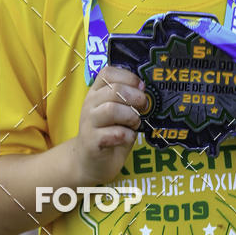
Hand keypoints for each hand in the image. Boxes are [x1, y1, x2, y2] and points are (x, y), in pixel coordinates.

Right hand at [72, 65, 147, 184]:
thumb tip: (147, 93)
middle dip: (135, 97)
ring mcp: (89, 123)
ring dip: (131, 116)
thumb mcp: (119, 112)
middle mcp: (90, 104)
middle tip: (144, 106)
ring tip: (135, 123)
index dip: (128, 77)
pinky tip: (128, 137)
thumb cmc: (110, 133)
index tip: (141, 87)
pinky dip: (127, 135)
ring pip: (111, 109)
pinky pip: (114, 134)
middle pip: (114, 90)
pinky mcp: (92, 142)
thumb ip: (128, 100)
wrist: (90, 162)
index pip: (108, 72)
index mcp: (96, 93)